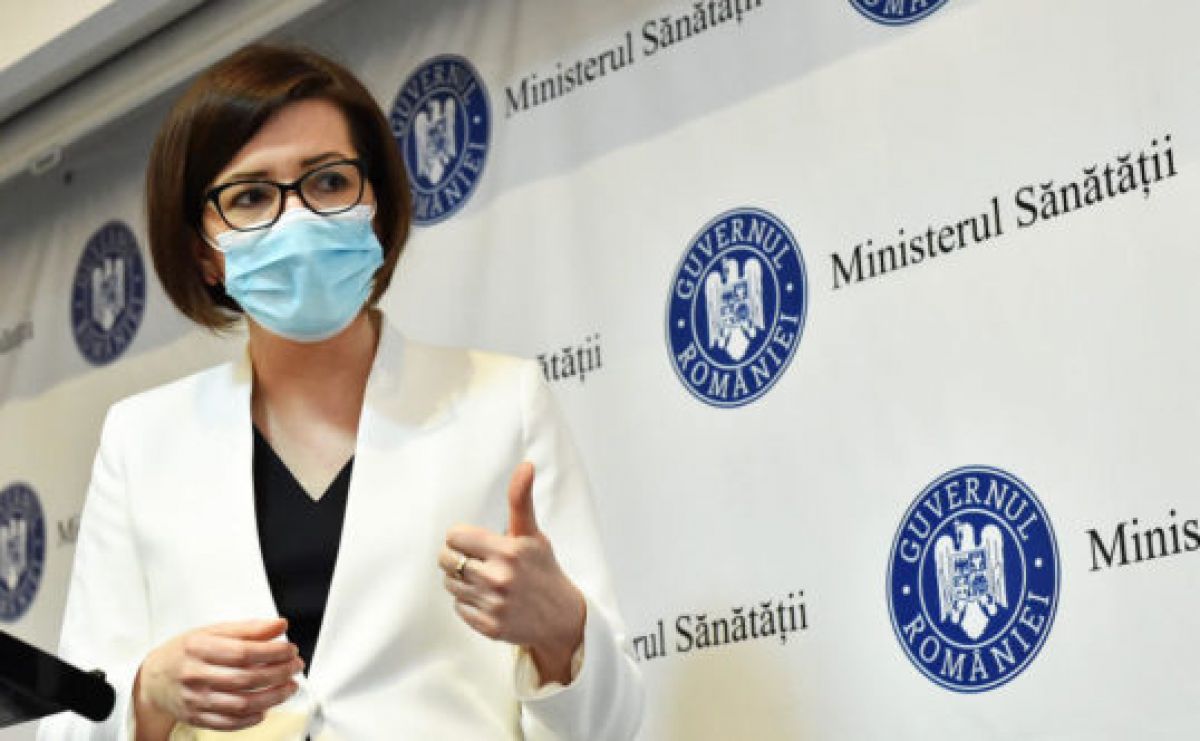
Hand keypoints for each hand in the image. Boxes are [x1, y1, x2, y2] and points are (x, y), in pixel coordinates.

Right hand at [134, 618, 302, 735]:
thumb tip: (279, 626)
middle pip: (246, 678)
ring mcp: (195, 700)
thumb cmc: (186, 651)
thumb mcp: (212, 631)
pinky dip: (252, 717)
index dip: (272, 652)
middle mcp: (195, 675)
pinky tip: (266, 707)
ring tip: (289, 686)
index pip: (243, 652)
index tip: (290, 650)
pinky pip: (229, 723)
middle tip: (295, 667)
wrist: (153, 679)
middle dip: (279, 673)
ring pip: (241, 704)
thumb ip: (248, 629)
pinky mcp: (197, 717)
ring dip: (273, 697)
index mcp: (198, 648)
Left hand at [440, 462, 585, 684]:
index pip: (454, 536)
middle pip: (446, 560)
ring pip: (450, 584)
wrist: (561, 617)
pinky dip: (469, 603)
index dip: (462, 537)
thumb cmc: (542, 569)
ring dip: (462, 581)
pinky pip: (459, 608)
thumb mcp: (532, 534)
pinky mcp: (490, 627)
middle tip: (476, 561)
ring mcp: (494, 605)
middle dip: (457, 558)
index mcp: (508, 551)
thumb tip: (525, 465)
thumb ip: (521, 500)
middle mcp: (499, 578)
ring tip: (484, 580)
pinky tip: (489, 600)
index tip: (476, 543)